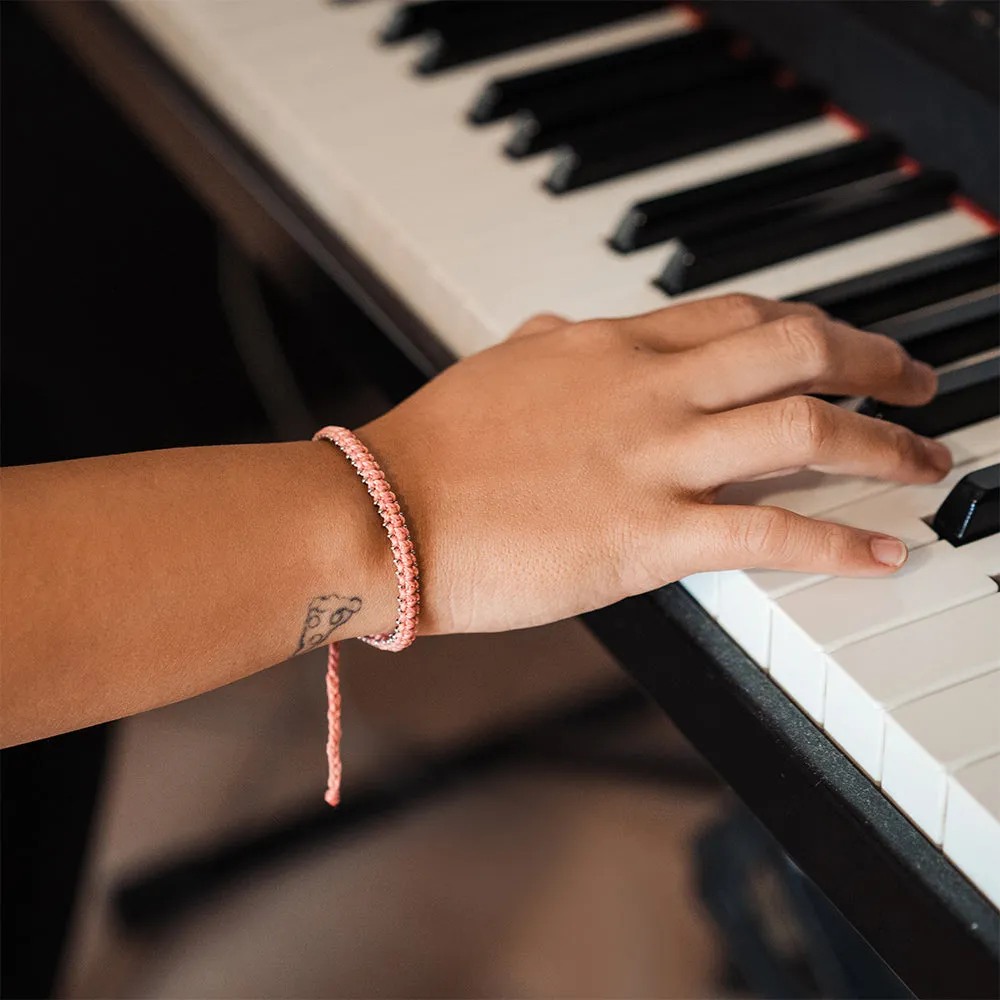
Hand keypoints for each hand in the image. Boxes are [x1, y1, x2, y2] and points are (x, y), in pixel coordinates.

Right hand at [358, 294, 949, 634]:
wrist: (384, 512)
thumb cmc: (433, 448)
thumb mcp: (500, 369)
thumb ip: (550, 343)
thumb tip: (569, 328)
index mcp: (610, 346)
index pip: (738, 313)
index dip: (808, 321)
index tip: (843, 340)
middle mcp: (645, 388)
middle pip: (794, 348)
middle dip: (875, 359)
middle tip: (916, 380)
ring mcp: (651, 458)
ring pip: (801, 427)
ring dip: (881, 440)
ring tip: (925, 459)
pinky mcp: (645, 535)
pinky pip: (766, 531)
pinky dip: (837, 542)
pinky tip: (881, 553)